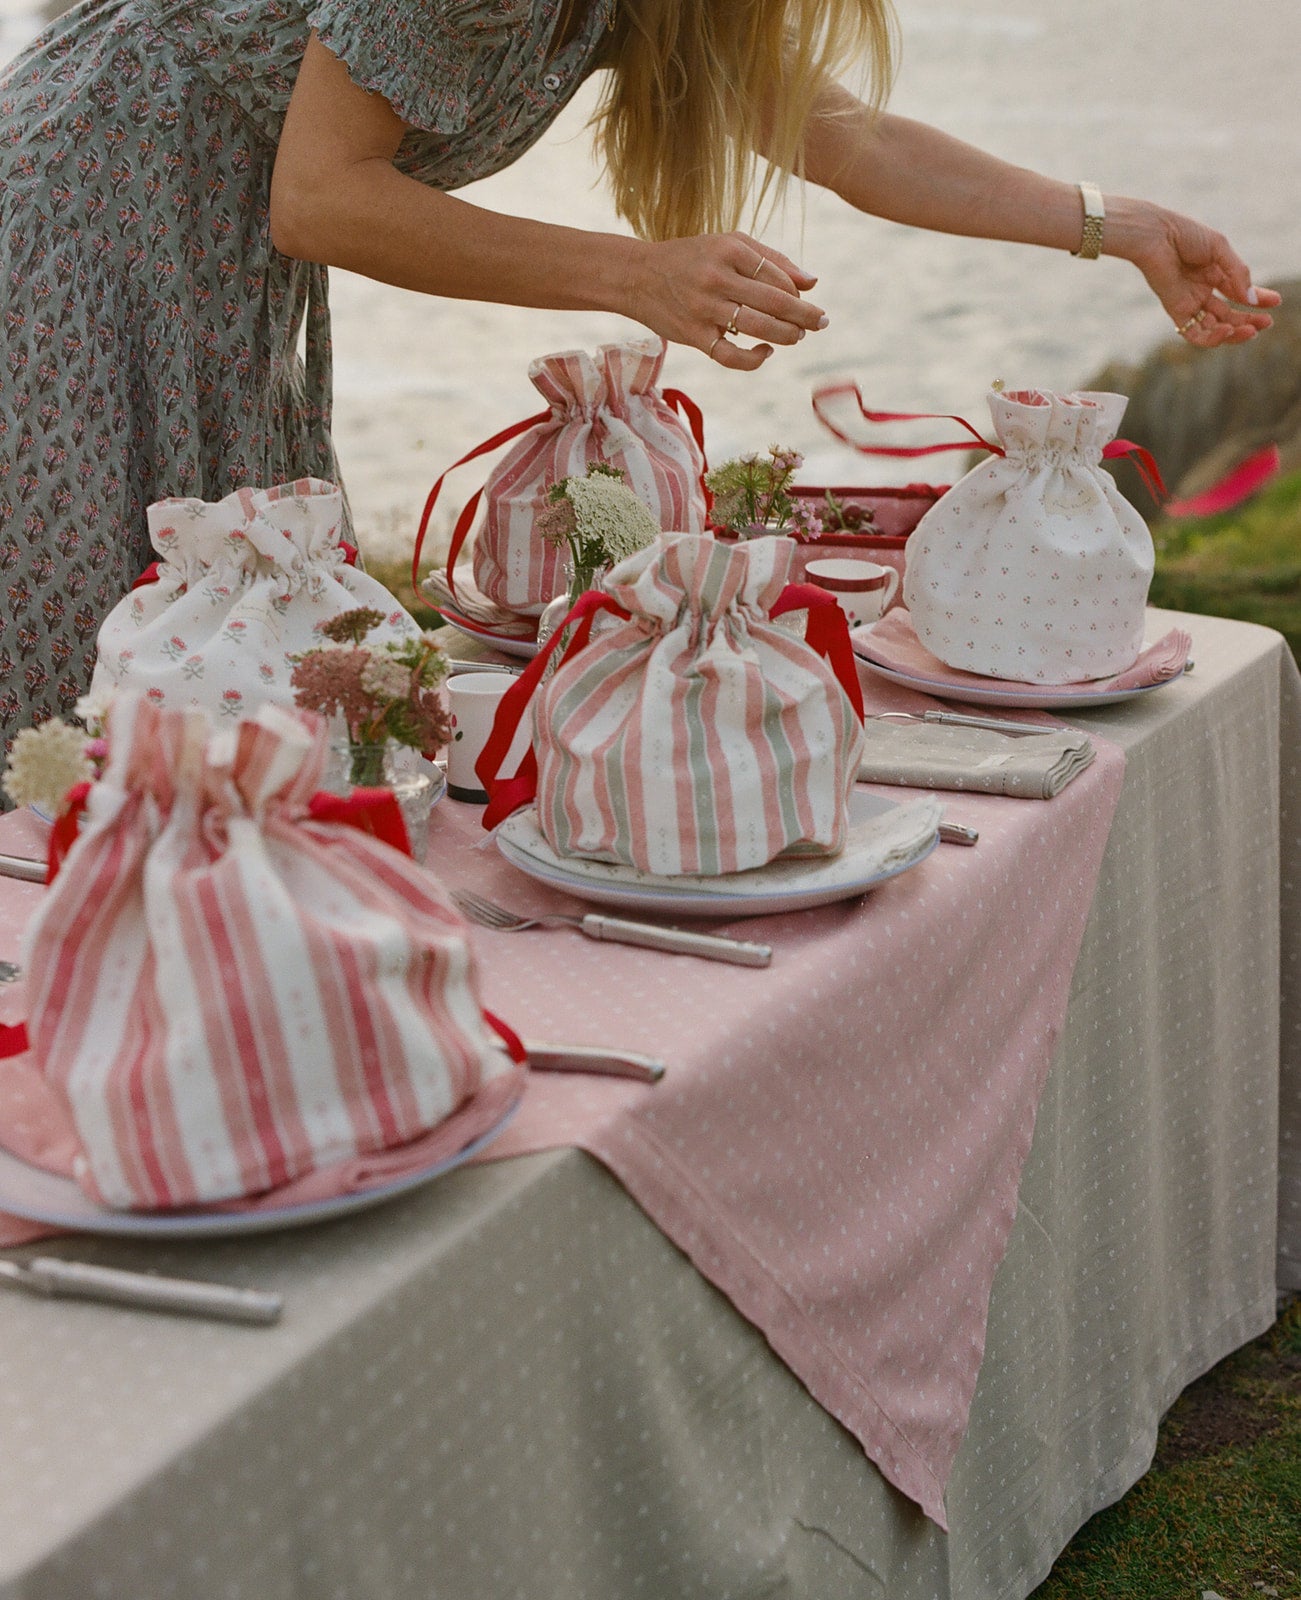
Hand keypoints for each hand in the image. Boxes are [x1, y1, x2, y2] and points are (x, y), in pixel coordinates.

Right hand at [620, 231, 828, 369]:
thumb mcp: (729, 245)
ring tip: (798, 336)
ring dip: (786, 335)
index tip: (805, 302)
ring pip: (758, 327)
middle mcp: (717, 277)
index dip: (797, 293)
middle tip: (821, 323)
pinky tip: (766, 352)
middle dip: (805, 316)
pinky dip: (755, 359)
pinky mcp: (694, 335)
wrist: (638, 276)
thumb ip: (772, 260)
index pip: (777, 276)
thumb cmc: (692, 258)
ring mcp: (704, 308)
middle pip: (775, 301)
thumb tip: (812, 282)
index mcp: (729, 249)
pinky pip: (731, 356)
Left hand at [1108, 197, 1279, 346]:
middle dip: (1249, 320)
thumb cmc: (1186, 236)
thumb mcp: (1220, 250)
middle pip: (1228, 314)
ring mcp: (1189, 302)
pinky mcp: (1176, 311)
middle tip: (1267, 322)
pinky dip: (1211, 337)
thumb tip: (1251, 300)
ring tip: (1251, 331)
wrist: (1156, 236)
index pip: (1239, 292)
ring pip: (1214, 328)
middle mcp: (1202, 290)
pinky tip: (1227, 331)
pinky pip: (1194, 333)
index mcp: (1214, 273)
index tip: (1276, 302)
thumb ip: (1237, 273)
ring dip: (1234, 332)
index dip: (1258, 299)